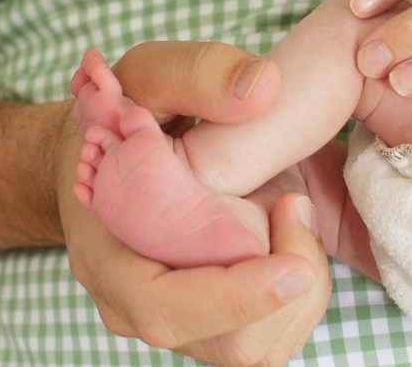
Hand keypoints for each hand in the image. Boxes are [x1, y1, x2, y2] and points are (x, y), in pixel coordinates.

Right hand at [60, 41, 331, 365]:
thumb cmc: (122, 115)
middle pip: (230, 342)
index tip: (296, 265)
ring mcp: (179, 315)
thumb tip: (263, 86)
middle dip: (288, 288)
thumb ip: (196, 72)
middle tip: (297, 202)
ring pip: (260, 345)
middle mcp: (138, 302)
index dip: (235, 298)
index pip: (164, 308)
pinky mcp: (212, 314)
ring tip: (291, 206)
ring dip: (302, 287)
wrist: (112, 152)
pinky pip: (273, 331)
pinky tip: (288, 228)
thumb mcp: (149, 75)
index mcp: (109, 255)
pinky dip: (301, 288)